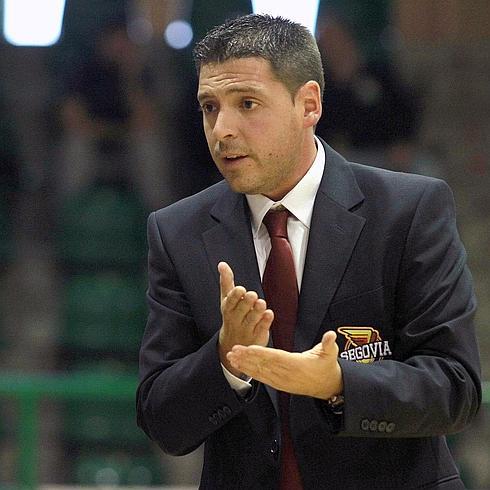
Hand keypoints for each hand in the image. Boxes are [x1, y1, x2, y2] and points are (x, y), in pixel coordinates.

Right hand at [218, 262, 272, 376]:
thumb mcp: (226, 300)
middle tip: (252, 295)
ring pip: (252, 319)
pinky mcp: (258, 336)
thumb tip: (222, 264)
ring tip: (261, 303)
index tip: (241, 289)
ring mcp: (247, 328)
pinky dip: (266, 321)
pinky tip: (269, 314)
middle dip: (247, 302)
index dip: (235, 296)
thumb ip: (226, 282)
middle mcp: (236, 319)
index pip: (230, 301)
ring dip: (257, 310)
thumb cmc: (232, 315)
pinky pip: (262, 328)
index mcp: (228, 308)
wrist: (233, 344)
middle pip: (242, 309)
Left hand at [227, 330, 342, 399]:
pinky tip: (241, 367)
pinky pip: (262, 378)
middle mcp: (286, 374)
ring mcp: (282, 381)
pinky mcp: (279, 385)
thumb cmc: (326, 367)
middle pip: (263, 365)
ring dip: (245, 365)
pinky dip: (250, 372)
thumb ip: (329, 343)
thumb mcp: (331, 354)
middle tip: (233, 351)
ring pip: (260, 372)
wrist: (327, 386)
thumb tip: (331, 335)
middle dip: (247, 358)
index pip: (275, 357)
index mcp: (296, 364)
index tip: (248, 347)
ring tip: (232, 358)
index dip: (260, 352)